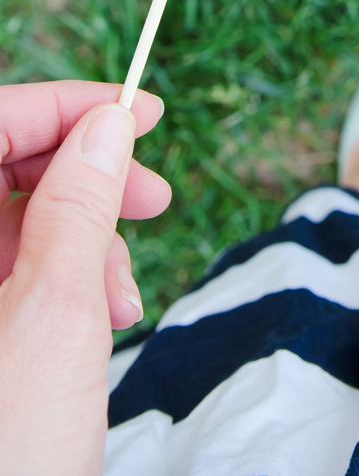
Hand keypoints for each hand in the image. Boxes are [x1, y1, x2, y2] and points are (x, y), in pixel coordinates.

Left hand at [0, 81, 170, 475]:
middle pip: (1, 169)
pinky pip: (10, 269)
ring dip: (82, 239)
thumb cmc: (7, 452)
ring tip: (125, 292)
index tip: (140, 111)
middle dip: (85, 180)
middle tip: (154, 200)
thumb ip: (78, 203)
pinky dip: (64, 277)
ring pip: (12, 221)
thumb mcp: (56, 314)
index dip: (65, 107)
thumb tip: (105, 125)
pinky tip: (105, 312)